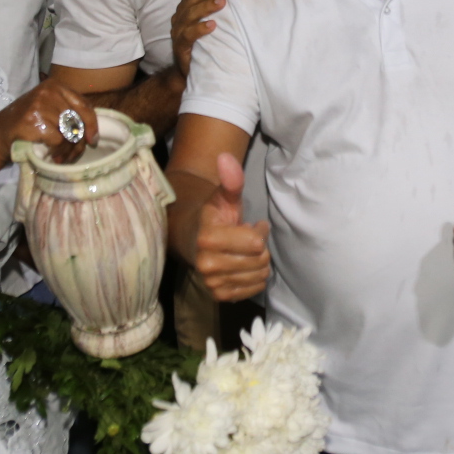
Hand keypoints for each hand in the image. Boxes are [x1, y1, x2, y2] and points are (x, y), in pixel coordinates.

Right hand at [0, 79, 97, 165]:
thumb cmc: (27, 123)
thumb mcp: (48, 108)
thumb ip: (68, 111)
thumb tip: (93, 132)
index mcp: (55, 85)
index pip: (84, 105)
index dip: (92, 124)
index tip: (92, 139)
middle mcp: (49, 91)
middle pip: (78, 121)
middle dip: (79, 141)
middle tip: (74, 154)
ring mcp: (41, 105)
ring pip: (70, 133)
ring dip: (69, 150)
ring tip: (63, 157)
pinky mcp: (35, 121)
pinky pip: (58, 141)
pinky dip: (58, 152)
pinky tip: (54, 157)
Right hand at [170, 0, 225, 77]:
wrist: (187, 72)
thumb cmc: (202, 44)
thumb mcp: (208, 23)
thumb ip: (213, 9)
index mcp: (185, 9)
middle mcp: (179, 17)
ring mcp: (178, 32)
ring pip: (190, 14)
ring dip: (206, 6)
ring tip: (222, 2)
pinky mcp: (180, 47)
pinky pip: (188, 35)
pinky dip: (200, 29)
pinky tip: (212, 25)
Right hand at [193, 152, 268, 300]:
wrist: (192, 241)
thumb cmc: (213, 217)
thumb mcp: (223, 196)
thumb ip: (231, 180)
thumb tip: (226, 157)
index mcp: (208, 238)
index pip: (256, 243)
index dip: (258, 231)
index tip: (250, 223)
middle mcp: (208, 265)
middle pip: (260, 260)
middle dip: (260, 247)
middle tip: (248, 238)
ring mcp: (213, 283)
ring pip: (259, 275)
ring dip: (258, 262)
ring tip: (244, 251)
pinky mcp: (219, 296)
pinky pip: (254, 290)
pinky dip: (254, 277)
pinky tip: (243, 266)